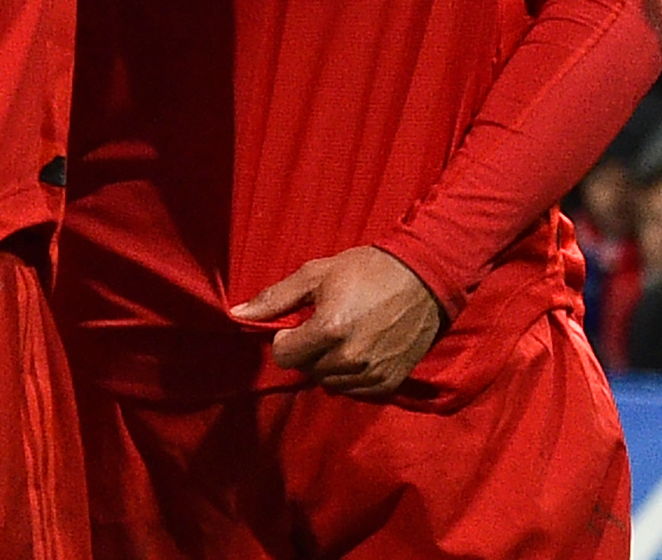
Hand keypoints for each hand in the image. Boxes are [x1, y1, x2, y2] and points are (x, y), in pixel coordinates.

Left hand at [232, 246, 444, 399]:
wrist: (423, 278)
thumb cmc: (366, 270)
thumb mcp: (316, 274)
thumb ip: (275, 298)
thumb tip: (237, 314)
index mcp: (329, 330)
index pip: (284, 356)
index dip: (287, 339)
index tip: (301, 323)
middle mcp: (348, 359)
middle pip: (306, 369)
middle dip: (308, 350)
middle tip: (326, 325)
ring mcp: (370, 374)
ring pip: (328, 381)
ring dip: (328, 363)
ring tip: (345, 335)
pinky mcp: (388, 383)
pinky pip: (353, 390)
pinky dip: (350, 374)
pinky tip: (361, 349)